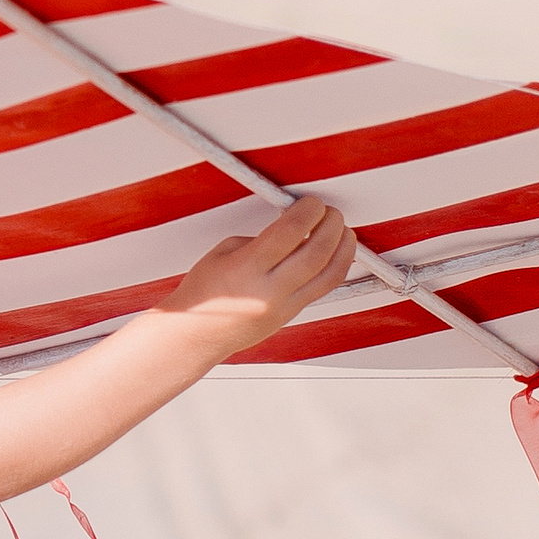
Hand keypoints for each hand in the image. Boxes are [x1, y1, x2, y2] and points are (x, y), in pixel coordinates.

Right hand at [155, 195, 357, 353]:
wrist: (194, 336)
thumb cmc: (202, 294)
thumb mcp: (224, 252)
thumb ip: (261, 238)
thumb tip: (294, 228)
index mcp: (248, 268)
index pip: (292, 230)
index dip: (309, 210)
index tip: (311, 202)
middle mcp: (269, 290)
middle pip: (318, 251)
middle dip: (331, 224)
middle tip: (330, 212)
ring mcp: (283, 307)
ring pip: (330, 274)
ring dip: (344, 247)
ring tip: (344, 231)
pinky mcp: (290, 316)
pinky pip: (323, 289)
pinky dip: (337, 266)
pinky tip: (337, 253)